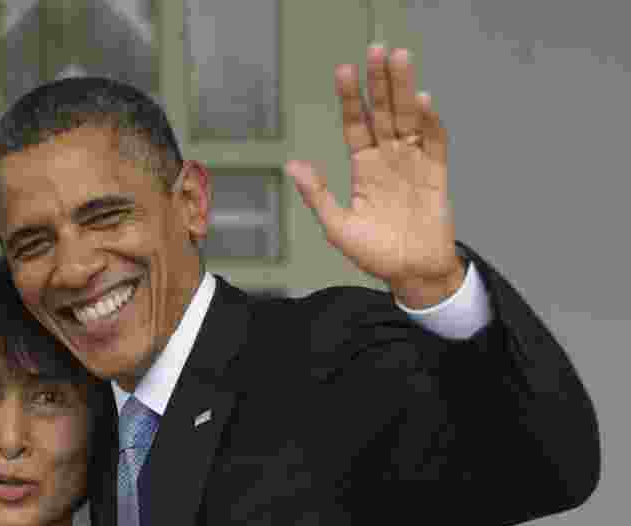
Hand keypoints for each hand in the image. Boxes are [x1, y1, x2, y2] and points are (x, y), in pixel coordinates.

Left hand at [287, 44, 464, 308]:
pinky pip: (434, 143)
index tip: (343, 70)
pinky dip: (430, 123)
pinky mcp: (436, 174)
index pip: (356, 125)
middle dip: (380, 81)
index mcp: (363, 168)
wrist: (411, 274)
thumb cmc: (374, 253)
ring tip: (399, 59)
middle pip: (384, 112)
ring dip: (404, 90)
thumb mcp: (337, 226)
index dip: (351, 99)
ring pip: (408, 119)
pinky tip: (422, 102)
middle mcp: (388, 159)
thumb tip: (292, 165)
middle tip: (377, 49)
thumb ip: (317, 195)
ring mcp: (413, 164)